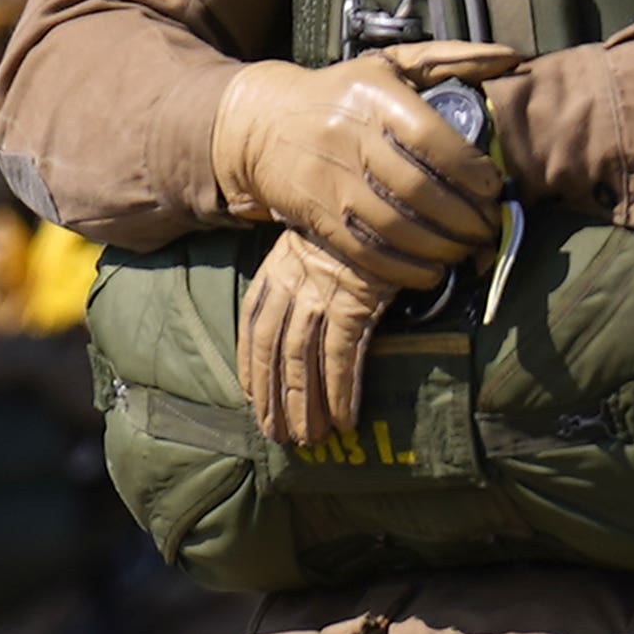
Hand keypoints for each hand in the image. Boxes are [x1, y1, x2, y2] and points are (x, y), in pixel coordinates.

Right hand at [208, 48, 513, 285]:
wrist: (261, 123)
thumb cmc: (340, 92)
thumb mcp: (390, 65)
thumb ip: (452, 60)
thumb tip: (512, 57)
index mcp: (374, 97)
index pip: (433, 141)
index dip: (472, 172)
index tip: (495, 187)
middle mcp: (350, 139)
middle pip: (420, 192)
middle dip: (466, 218)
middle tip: (488, 227)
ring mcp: (331, 183)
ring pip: (396, 229)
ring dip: (442, 248)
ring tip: (466, 249)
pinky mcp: (318, 219)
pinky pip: (367, 254)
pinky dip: (406, 270)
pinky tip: (431, 271)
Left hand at [236, 232, 396, 447]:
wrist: (382, 194)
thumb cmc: (356, 220)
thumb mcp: (318, 235)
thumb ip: (305, 264)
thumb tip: (311, 297)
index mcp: (277, 268)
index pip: (253, 324)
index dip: (251, 365)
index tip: (252, 397)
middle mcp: (292, 284)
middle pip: (274, 351)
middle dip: (275, 397)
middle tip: (277, 435)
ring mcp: (320, 295)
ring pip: (302, 360)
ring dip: (305, 404)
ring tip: (308, 438)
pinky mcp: (353, 304)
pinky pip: (342, 356)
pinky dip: (340, 390)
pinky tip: (345, 419)